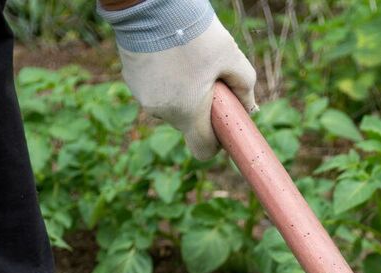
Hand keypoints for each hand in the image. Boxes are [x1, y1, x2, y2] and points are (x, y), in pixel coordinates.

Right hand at [101, 1, 256, 159]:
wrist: (149, 5)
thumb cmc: (193, 30)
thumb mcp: (229, 54)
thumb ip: (245, 84)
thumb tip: (250, 107)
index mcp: (188, 112)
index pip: (203, 150)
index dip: (216, 141)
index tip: (222, 121)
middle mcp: (162, 112)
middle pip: (188, 123)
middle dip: (201, 107)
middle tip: (208, 76)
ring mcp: (143, 97)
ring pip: (171, 104)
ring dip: (182, 91)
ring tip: (186, 59)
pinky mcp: (131, 80)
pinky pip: (155, 89)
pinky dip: (165, 78)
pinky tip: (169, 53)